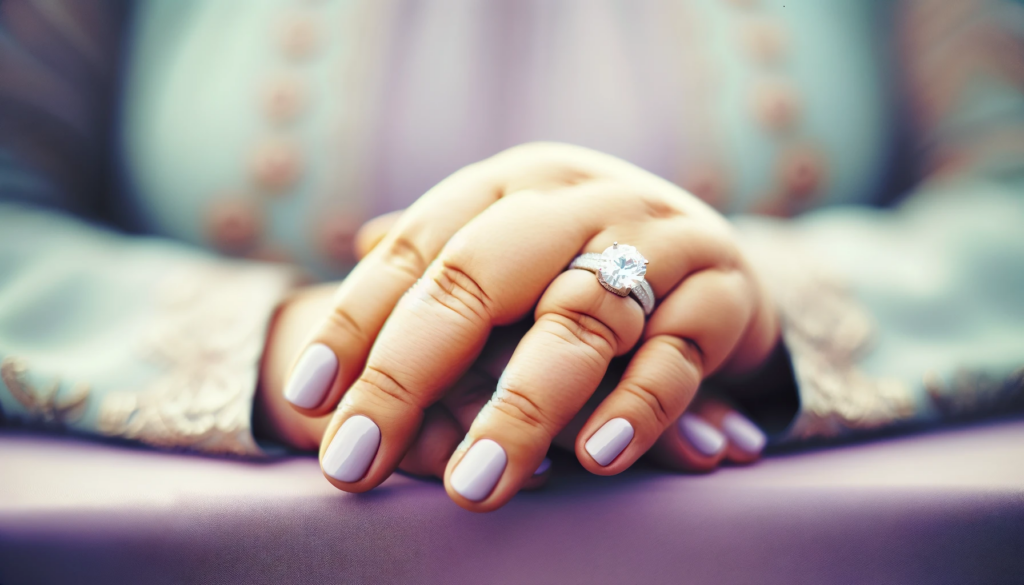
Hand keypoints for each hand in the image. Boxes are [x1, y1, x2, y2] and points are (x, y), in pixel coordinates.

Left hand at [283, 143, 778, 510]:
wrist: (715, 246)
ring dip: (522, 407)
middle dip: (407, 372)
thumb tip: (356, 243)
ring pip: (579, 320)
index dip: (355, 321)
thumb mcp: (518, 237)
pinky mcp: (722, 294)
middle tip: (352, 461)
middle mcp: (581, 200)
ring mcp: (659, 241)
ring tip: (471, 486)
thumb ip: (448, 249)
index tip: (309, 400)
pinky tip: (595, 457)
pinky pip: (675, 352)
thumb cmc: (588, 254)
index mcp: (517, 183)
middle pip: (480, 277)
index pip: (419, 246)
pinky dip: (636, 406)